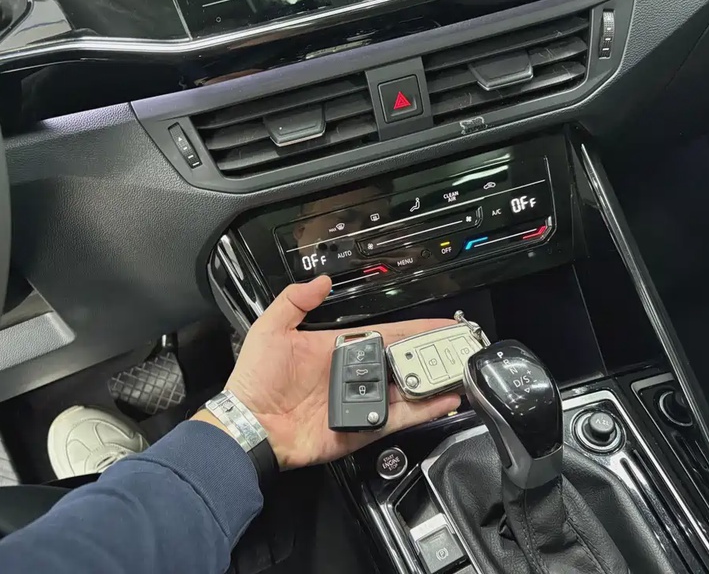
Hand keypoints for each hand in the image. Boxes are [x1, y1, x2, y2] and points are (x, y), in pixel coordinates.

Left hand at [194, 276, 460, 469]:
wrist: (249, 425)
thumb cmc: (256, 380)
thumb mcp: (271, 330)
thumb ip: (294, 301)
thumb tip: (320, 280)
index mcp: (337, 349)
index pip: (385, 335)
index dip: (413, 330)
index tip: (437, 325)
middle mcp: (353, 376)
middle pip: (402, 362)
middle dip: (430, 354)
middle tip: (458, 347)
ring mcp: (361, 402)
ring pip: (407, 390)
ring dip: (433, 381)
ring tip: (460, 371)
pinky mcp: (363, 428)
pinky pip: (398, 418)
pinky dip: (424, 411)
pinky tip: (446, 399)